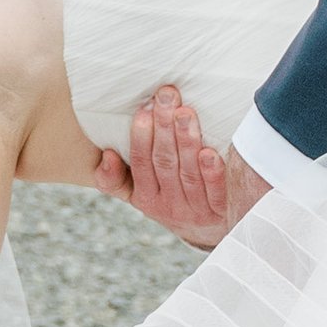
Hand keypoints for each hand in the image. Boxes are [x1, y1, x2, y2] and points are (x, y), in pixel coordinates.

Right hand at [91, 85, 234, 245]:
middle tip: (167, 96)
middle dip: (164, 127)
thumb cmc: (169, 197)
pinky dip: (211, 173)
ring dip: (186, 141)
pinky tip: (210, 152)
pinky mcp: (219, 212)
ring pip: (187, 173)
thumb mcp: (138, 193)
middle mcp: (169, 205)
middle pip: (164, 163)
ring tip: (185, 112)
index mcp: (145, 198)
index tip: (143, 112)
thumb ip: (115, 178)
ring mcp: (194, 210)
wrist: (208, 230)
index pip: (140, 164)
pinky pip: (215, 192)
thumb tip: (107, 154)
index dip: (140, 139)